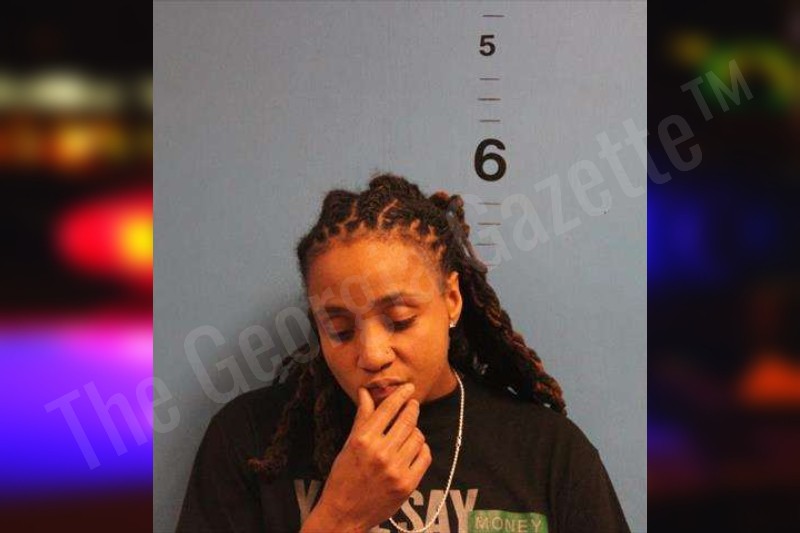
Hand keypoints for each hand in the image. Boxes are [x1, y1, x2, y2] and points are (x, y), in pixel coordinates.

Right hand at [302, 383, 431, 531]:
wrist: (344, 513)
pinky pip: (424, 457)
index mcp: (363, 440)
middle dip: (412, 408)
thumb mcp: (349, 444)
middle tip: (413, 404)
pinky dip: (421, 449)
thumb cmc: (343, 477)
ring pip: (417, 437)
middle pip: (407, 420)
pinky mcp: (407, 484)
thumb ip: (362, 417)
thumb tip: (365, 392)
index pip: (388, 409)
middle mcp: (380, 452)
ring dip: (415, 430)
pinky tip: (414, 448)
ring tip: (409, 431)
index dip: (400, 395)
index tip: (408, 388)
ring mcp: (396, 469)